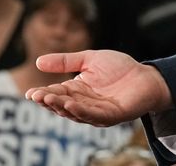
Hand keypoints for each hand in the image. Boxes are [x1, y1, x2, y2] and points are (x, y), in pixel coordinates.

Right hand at [26, 50, 172, 125]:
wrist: (146, 76)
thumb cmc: (120, 67)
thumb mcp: (89, 59)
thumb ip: (65, 61)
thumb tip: (38, 61)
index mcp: (77, 90)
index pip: (56, 93)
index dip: (43, 94)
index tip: (29, 93)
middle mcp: (84, 104)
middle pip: (62, 105)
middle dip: (49, 101)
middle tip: (36, 95)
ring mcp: (97, 112)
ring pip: (75, 112)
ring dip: (61, 107)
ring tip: (49, 98)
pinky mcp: (111, 116)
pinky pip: (93, 116)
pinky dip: (81, 111)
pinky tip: (71, 104)